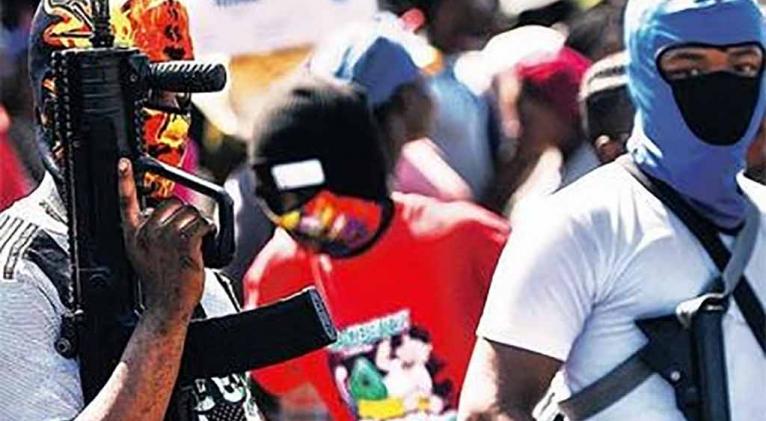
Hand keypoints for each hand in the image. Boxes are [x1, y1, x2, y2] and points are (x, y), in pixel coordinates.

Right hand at [117, 159, 213, 320]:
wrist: (167, 305)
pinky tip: (205, 243)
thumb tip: (168, 214)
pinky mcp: (184, 243)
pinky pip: (202, 224)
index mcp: (134, 235)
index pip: (126, 202)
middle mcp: (147, 233)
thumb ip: (150, 233)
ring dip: (198, 225)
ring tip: (194, 245)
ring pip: (190, 213)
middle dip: (184, 215)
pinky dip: (209, 231)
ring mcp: (165, 238)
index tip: (123, 163)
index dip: (125, 181)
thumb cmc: (160, 282)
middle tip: (185, 236)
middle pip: (172, 203)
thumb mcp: (143, 254)